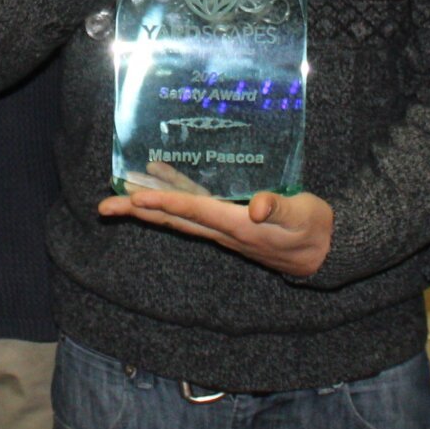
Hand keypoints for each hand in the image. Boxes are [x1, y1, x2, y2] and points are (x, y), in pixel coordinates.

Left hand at [98, 188, 333, 277]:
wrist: (324, 252)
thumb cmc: (314, 230)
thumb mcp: (302, 215)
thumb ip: (279, 208)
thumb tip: (258, 206)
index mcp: (237, 226)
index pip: (193, 212)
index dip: (165, 203)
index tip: (137, 199)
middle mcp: (222, 229)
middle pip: (172, 219)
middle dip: (138, 212)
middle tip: (105, 208)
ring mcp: (223, 227)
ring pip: (178, 215)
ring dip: (148, 204)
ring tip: (121, 191)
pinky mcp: (229, 221)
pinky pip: (194, 207)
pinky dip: (174, 193)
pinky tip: (162, 175)